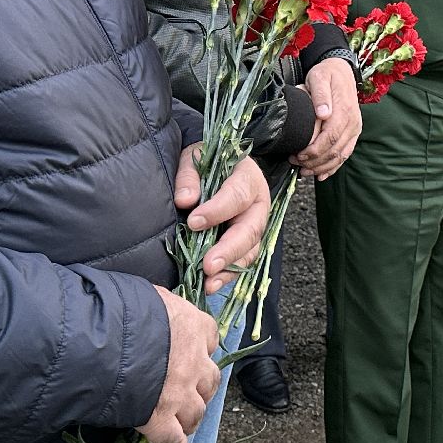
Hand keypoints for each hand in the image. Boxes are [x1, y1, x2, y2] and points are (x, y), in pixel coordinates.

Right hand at [137, 286, 218, 442]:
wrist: (105, 340)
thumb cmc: (122, 309)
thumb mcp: (148, 295)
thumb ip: (159, 306)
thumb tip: (152, 306)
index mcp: (192, 326)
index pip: (211, 337)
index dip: (201, 346)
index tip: (192, 350)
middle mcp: (193, 361)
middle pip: (210, 379)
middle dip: (201, 386)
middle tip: (189, 389)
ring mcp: (180, 392)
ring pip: (197, 412)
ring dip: (190, 416)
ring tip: (181, 419)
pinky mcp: (160, 419)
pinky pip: (173, 439)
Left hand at [175, 148, 269, 292]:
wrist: (213, 164)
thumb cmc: (205, 160)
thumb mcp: (195, 157)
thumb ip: (189, 176)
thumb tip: (185, 200)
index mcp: (248, 178)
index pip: (237, 195)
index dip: (217, 210)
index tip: (193, 222)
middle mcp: (257, 204)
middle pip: (250, 230)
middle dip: (229, 250)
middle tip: (208, 265)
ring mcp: (254, 225)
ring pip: (250, 250)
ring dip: (230, 268)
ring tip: (208, 283)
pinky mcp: (247, 242)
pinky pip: (242, 261)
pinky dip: (228, 274)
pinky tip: (211, 284)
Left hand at [292, 59, 361, 179]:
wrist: (342, 71)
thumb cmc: (326, 74)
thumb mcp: (319, 77)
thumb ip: (320, 94)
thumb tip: (323, 114)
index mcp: (345, 110)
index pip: (331, 137)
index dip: (314, 150)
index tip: (298, 155)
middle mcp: (353, 122)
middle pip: (335, 150)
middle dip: (314, 161)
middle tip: (295, 163)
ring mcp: (355, 128)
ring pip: (340, 156)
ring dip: (322, 167)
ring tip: (304, 171)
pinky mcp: (353, 133)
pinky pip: (345, 154)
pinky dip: (333, 167)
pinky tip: (320, 175)